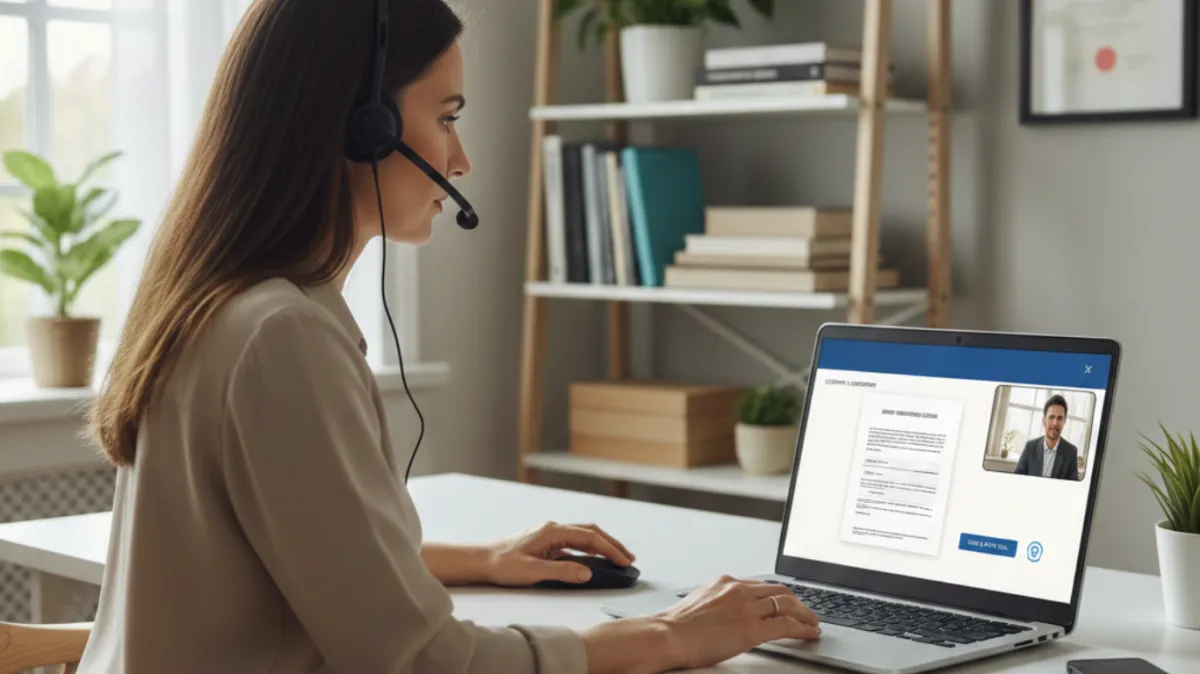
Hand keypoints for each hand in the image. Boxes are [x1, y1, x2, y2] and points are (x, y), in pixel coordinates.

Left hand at [483, 521, 635, 586]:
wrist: (480, 560)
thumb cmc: (502, 564)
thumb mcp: (532, 572)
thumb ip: (561, 572)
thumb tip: (588, 572)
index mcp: (552, 531)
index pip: (589, 537)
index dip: (610, 549)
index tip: (625, 561)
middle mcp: (553, 529)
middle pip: (591, 532)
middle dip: (612, 544)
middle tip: (629, 559)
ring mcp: (550, 535)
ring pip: (584, 537)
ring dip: (602, 546)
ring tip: (618, 559)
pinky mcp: (546, 543)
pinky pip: (574, 545)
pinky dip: (589, 551)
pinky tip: (595, 562)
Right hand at [656, 575, 820, 670]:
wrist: (667, 634)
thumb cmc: (677, 625)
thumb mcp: (700, 603)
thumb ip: (719, 602)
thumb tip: (727, 612)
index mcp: (726, 582)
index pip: (762, 585)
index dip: (779, 594)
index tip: (786, 601)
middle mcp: (739, 590)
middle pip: (779, 591)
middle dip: (797, 602)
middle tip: (806, 612)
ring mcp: (746, 608)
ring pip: (787, 605)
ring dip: (805, 614)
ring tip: (813, 623)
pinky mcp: (751, 629)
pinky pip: (786, 626)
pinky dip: (802, 629)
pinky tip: (809, 633)